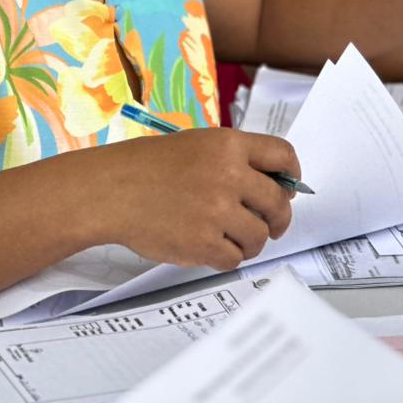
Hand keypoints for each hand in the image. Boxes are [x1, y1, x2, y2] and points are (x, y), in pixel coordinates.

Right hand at [103, 128, 298, 270]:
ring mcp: (217, 210)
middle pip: (278, 202)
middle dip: (278, 218)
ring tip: (230, 237)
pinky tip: (210, 246)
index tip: (290, 187)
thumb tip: (274, 186)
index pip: (283, 154)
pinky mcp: (203, 242)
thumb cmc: (147, 167)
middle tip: (271, 226)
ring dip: (250, 241)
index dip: (292, 175)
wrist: (110, 190)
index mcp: (228, 144)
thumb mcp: (197, 146)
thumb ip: (234, 161)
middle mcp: (228, 174)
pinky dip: (226, 256)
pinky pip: (234, 258)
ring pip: (259, 235)